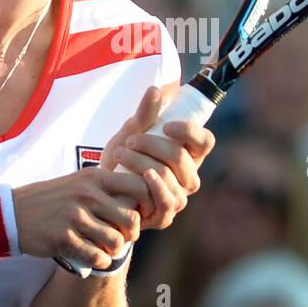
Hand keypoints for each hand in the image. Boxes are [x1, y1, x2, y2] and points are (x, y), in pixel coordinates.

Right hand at [12, 167, 152, 270]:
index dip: (148, 204)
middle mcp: (87, 195)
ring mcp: (75, 217)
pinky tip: (95, 258)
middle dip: (131, 233)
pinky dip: (101, 260)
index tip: (142, 214)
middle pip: (131, 219)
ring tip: (107, 248)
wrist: (13, 213)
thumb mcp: (79, 181)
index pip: (139, 187)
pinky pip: (97, 256)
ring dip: (115, 249)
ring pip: (116, 240)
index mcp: (94, 177)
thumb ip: (106, 186)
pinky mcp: (64, 238)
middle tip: (123, 236)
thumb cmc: (52, 199)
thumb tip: (142, 196)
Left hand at [102, 86, 215, 230]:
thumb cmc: (122, 159)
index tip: (167, 126)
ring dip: (141, 162)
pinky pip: (166, 202)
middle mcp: (188, 177)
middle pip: (181, 158)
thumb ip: (144, 114)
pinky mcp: (164, 216)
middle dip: (152, 145)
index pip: (205, 141)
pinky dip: (155, 187)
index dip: (191, 132)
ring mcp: (178, 198)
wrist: (101, 191)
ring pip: (169, 176)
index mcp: (189, 154)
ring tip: (120, 154)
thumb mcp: (130, 132)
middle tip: (129, 140)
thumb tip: (155, 90)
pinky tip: (142, 176)